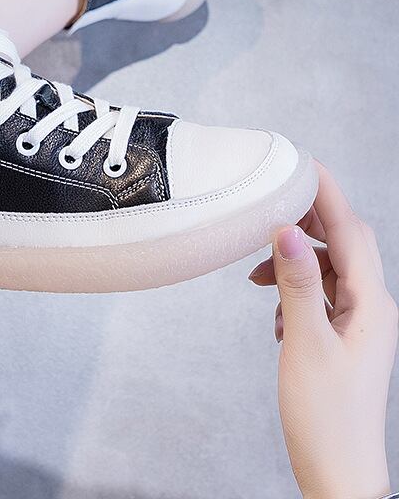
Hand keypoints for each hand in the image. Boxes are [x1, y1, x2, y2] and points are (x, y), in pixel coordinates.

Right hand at [249, 163, 396, 498]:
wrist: (339, 473)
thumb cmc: (327, 418)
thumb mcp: (306, 344)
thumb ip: (298, 283)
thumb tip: (288, 231)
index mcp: (373, 305)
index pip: (352, 232)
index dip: (327, 194)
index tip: (303, 164)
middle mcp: (372, 309)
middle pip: (345, 245)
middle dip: (310, 220)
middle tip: (272, 203)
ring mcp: (359, 325)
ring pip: (331, 271)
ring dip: (296, 260)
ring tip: (259, 270)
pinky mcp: (342, 339)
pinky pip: (321, 296)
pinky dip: (295, 289)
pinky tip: (273, 308)